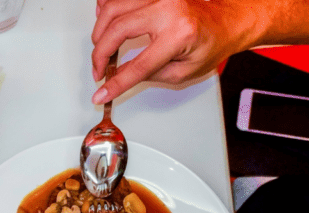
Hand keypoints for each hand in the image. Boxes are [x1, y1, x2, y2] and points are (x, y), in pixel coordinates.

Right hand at [90, 0, 261, 103]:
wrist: (224, 23)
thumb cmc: (208, 46)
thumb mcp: (180, 72)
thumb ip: (146, 74)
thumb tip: (116, 77)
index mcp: (178, 33)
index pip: (137, 64)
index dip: (115, 83)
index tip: (101, 93)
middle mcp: (168, 8)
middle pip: (117, 30)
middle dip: (100, 54)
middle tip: (99, 71)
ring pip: (112, 8)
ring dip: (99, 31)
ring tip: (101, 49)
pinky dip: (105, 8)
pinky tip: (104, 23)